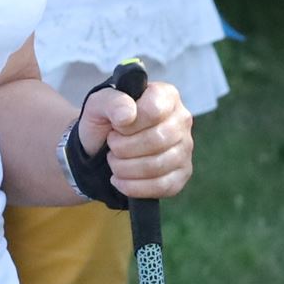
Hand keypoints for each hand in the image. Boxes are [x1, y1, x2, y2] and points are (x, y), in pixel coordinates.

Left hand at [79, 78, 192, 199]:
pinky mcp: (181, 175)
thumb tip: (128, 114)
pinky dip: (133, 186)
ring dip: (125, 168)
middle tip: (112, 146)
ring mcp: (185, 149)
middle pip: (157, 140)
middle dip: (124, 148)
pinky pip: (161, 186)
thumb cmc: (106, 122)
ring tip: (114, 161)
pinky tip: (120, 180)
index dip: (129, 123)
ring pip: (157, 165)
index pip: (154, 110)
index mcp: (166, 96)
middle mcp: (182, 120)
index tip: (116, 126)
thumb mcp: (99, 105)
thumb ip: (112, 102)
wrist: (101, 149)